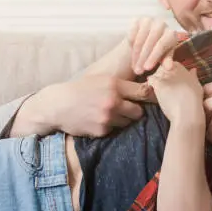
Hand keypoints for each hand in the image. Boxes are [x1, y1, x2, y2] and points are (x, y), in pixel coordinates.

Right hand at [12, 74, 153, 137]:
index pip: (144, 92)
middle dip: (135, 111)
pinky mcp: (102, 130)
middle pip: (139, 111)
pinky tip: (98, 120)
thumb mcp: (103, 79)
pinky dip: (110, 127)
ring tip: (109, 113)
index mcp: (115, 85)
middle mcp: (113, 101)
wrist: (58, 105)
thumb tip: (149, 89)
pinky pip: (114, 130)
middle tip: (128, 109)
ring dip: (122, 119)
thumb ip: (123, 85)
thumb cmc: (82, 89)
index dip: (150, 96)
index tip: (153, 99)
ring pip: (127, 122)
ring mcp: (107, 117)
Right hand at [128, 17, 178, 74]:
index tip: (147, 69)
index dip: (153, 57)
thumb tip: (169, 68)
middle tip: (138, 71)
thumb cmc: (161, 48)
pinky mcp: (137, 20)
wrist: (150, 37)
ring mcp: (149, 20)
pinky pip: (132, 34)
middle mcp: (161, 24)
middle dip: (143, 58)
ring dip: (135, 55)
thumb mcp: (165, 55)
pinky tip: (132, 55)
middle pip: (149, 42)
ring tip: (134, 67)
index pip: (161, 45)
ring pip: (139, 40)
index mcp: (171, 33)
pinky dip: (131, 46)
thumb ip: (167, 61)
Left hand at [147, 61, 204, 125]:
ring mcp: (166, 75)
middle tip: (163, 88)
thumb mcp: (197, 87)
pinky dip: (150, 85)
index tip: (170, 82)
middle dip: (160, 76)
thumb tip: (193, 70)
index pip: (171, 64)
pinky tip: (153, 92)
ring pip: (155, 73)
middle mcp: (175, 68)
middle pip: (162, 68)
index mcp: (184, 68)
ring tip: (158, 92)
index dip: (168, 73)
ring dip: (154, 81)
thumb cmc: (194, 102)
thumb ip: (193, 77)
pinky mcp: (159, 83)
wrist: (188, 113)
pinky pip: (150, 80)